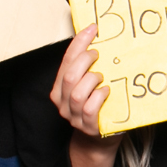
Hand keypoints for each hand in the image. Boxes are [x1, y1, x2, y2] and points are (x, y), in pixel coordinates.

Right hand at [51, 25, 112, 139]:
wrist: (98, 138)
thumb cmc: (95, 105)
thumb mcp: (87, 85)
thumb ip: (87, 68)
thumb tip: (98, 38)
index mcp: (59, 88)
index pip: (66, 61)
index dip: (79, 43)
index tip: (93, 28)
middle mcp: (62, 102)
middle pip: (69, 76)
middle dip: (85, 60)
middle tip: (98, 54)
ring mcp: (74, 116)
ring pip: (78, 93)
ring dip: (92, 80)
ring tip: (102, 77)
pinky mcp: (88, 127)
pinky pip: (90, 109)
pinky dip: (99, 96)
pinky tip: (107, 91)